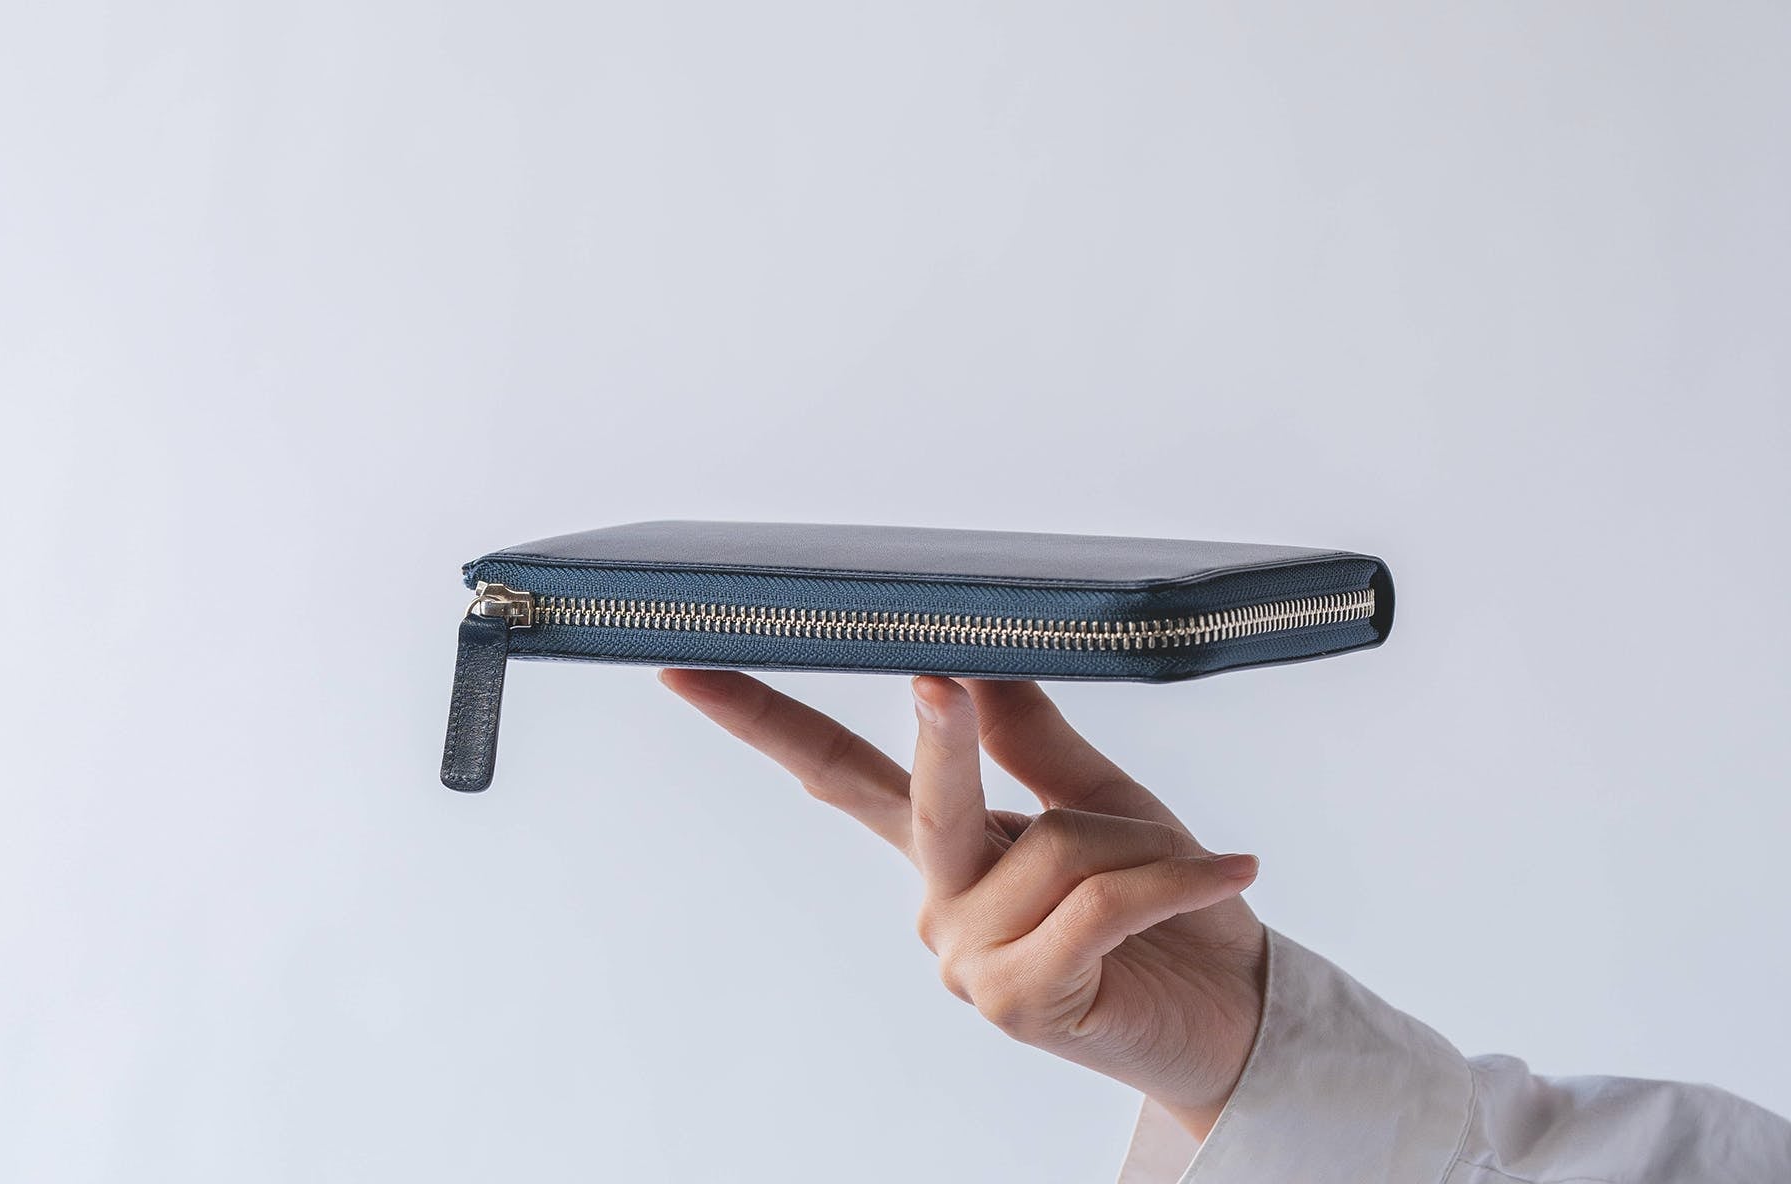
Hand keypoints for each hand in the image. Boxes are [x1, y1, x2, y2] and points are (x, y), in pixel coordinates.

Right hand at [658, 669, 1266, 1139]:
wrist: (1230, 1010)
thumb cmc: (1167, 903)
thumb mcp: (1101, 799)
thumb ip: (1035, 736)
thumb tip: (976, 661)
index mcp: (944, 848)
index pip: (835, 772)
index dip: (760, 718)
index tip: (686, 663)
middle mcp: (939, 904)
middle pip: (925, 798)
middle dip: (942, 738)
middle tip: (940, 685)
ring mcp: (969, 961)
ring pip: (1053, 849)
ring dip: (1143, 846)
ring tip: (1192, 869)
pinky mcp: (1020, 1002)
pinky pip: (1100, 903)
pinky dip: (1175, 879)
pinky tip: (1227, 873)